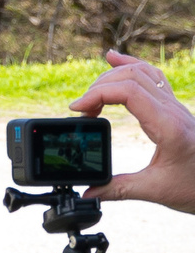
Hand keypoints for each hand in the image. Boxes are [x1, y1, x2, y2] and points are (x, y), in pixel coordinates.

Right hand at [74, 51, 194, 213]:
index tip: (77, 111)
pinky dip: (130, 65)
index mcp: (168, 126)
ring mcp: (174, 106)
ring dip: (111, 77)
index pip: (128, 91)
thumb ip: (119, 189)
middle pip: (131, 77)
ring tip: (90, 95)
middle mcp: (172, 110)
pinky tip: (113, 60)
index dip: (97, 94)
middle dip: (99, 88)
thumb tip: (88, 193)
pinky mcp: (173, 108)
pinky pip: (151, 76)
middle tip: (82, 112)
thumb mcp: (156, 190)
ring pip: (140, 72)